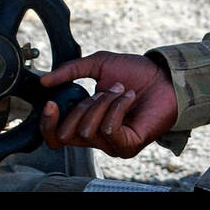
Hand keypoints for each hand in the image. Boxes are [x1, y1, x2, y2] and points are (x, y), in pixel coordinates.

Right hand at [39, 51, 178, 157]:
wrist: (165, 77)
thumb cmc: (135, 73)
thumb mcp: (98, 64)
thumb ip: (70, 70)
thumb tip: (45, 80)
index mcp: (84, 121)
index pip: (54, 136)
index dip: (48, 123)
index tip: (51, 102)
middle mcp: (95, 137)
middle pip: (65, 136)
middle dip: (80, 107)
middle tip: (99, 92)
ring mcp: (111, 144)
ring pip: (87, 130)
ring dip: (103, 103)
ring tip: (119, 91)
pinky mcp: (127, 145)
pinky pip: (108, 130)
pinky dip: (116, 108)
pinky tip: (128, 97)